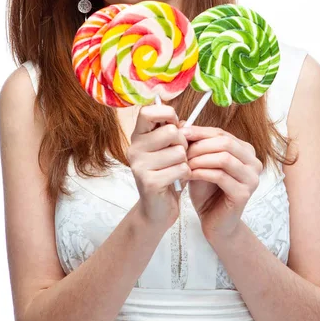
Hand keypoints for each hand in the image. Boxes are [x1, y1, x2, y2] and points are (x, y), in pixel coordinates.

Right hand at [128, 104, 190, 229]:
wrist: (157, 209)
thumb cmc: (167, 172)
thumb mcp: (170, 147)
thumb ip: (175, 131)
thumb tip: (183, 122)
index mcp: (138, 135)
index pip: (147, 111)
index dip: (166, 113)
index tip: (174, 124)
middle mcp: (134, 148)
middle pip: (171, 131)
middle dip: (183, 143)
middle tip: (178, 155)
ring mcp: (139, 165)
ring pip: (179, 151)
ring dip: (184, 161)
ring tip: (176, 169)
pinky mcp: (149, 182)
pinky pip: (181, 169)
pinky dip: (185, 174)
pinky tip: (177, 180)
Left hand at [179, 123, 262, 240]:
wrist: (214, 222)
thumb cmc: (207, 190)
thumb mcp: (200, 162)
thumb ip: (196, 144)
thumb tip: (182, 122)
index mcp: (246, 151)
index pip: (222, 133)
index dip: (200, 132)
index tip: (180, 133)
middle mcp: (254, 162)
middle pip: (226, 142)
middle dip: (200, 145)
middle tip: (181, 150)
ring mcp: (252, 178)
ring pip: (224, 158)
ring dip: (200, 158)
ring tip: (184, 163)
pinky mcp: (244, 194)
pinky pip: (220, 176)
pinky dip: (202, 172)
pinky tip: (189, 174)